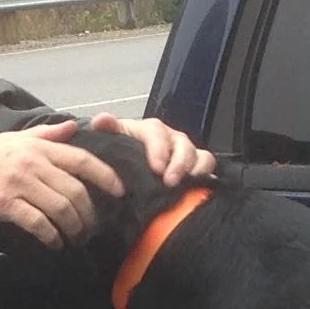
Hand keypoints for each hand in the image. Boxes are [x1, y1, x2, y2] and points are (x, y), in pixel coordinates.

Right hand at [0, 122, 122, 248]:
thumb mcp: (13, 139)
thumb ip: (46, 135)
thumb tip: (74, 127)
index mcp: (37, 147)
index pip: (81, 160)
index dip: (105, 176)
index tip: (119, 191)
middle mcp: (32, 163)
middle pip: (75, 190)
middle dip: (89, 213)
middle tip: (91, 226)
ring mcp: (19, 184)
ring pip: (61, 208)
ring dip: (73, 228)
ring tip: (75, 237)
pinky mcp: (5, 204)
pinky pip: (38, 223)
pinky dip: (51, 236)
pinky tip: (54, 242)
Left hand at [88, 116, 215, 188]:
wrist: (128, 172)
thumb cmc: (122, 155)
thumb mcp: (111, 142)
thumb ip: (107, 130)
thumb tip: (102, 119)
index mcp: (149, 130)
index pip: (157, 132)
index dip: (159, 149)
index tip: (156, 169)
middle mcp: (171, 138)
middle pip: (183, 143)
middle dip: (179, 163)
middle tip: (170, 183)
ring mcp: (185, 152)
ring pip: (199, 154)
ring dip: (195, 169)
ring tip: (186, 187)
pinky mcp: (195, 167)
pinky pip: (208, 167)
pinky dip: (206, 176)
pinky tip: (198, 189)